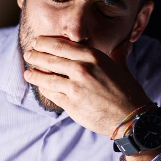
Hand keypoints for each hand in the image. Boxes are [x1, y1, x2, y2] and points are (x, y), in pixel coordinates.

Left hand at [22, 36, 150, 136]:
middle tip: (28, 54)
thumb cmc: (128, 92)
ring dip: (34, 74)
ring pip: (46, 78)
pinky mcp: (71, 105)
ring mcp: (75, 87)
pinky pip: (51, 94)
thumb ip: (118, 54)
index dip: (45, 43)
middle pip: (49, 59)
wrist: (132, 118)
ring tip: (28, 73)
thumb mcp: (122, 68)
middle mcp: (82, 69)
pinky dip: (44, 90)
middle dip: (35, 56)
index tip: (38, 42)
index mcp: (93, 56)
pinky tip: (41, 88)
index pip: (60, 45)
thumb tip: (125, 43)